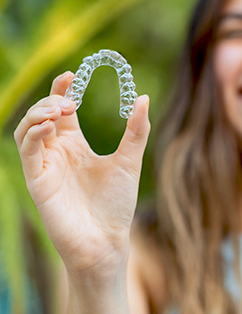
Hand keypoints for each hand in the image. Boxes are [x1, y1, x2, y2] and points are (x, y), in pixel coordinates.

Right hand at [14, 71, 150, 275]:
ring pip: (26, 129)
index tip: (72, 74)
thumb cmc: (117, 203)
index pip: (61, 110)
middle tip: (70, 100)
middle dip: (51, 100)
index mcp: (75, 145)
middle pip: (42, 114)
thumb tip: (143, 97)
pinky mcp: (37, 181)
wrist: (108, 239)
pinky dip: (33, 134)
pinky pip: (27, 151)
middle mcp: (58, 152)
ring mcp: (45, 166)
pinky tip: (50, 126)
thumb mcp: (129, 160)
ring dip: (38, 113)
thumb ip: (136, 130)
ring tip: (60, 109)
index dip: (62, 89)